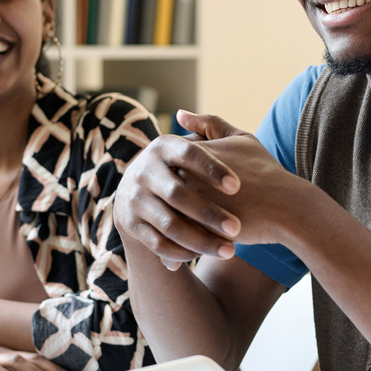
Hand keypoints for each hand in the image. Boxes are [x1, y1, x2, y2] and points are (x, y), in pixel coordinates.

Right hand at [112, 111, 245, 268]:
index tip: (238, 186)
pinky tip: (208, 255)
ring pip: (170, 224)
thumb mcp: (187, 146)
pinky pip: (159, 243)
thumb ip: (203, 128)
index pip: (189, 154)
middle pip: (178, 195)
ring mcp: (135, 199)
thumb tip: (183, 114)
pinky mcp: (132, 224)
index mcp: (161, 146)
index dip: (213, 169)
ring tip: (230, 249)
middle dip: (210, 214)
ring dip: (201, 240)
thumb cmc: (178, 167)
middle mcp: (143, 171)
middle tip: (237, 228)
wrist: (137, 193)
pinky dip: (184, 251)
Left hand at [178, 111, 305, 246]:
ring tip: (184, 230)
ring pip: (166, 218)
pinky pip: (177, 241)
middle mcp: (184, 178)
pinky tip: (189, 248)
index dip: (179, 176)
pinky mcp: (196, 231)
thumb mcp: (240, 139)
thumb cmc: (265, 170)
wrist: (285, 206)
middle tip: (183, 211)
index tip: (190, 184)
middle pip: (163, 191)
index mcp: (190, 155)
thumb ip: (209, 123)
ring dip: (169, 226)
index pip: (167, 164)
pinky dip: (178, 246)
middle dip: (168, 201)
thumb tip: (180, 114)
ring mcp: (188, 206)